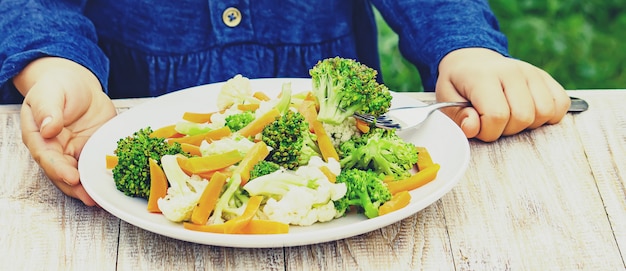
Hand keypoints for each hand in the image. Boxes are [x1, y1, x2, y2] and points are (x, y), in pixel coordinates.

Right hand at [14, 57, 116, 204]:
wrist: (77, 84)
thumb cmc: (57, 86)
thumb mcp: (49, 93)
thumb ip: (47, 110)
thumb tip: (48, 128)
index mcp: (40, 138)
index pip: (47, 158)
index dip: (59, 170)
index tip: (72, 177)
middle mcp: (57, 150)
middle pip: (64, 174)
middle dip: (76, 187)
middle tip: (90, 198)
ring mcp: (76, 152)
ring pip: (81, 174)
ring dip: (90, 187)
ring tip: (101, 199)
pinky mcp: (94, 149)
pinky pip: (99, 164)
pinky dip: (106, 174)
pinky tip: (117, 182)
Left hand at [435, 48, 569, 141]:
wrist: (472, 59)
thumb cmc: (459, 84)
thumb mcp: (446, 99)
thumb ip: (457, 116)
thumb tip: (473, 127)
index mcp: (483, 76)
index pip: (496, 115)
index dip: (487, 131)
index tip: (478, 125)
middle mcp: (511, 71)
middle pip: (523, 117)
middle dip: (506, 129)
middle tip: (493, 121)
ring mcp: (532, 72)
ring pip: (545, 112)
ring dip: (528, 124)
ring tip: (510, 116)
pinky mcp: (545, 77)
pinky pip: (560, 103)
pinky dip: (548, 115)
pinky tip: (529, 112)